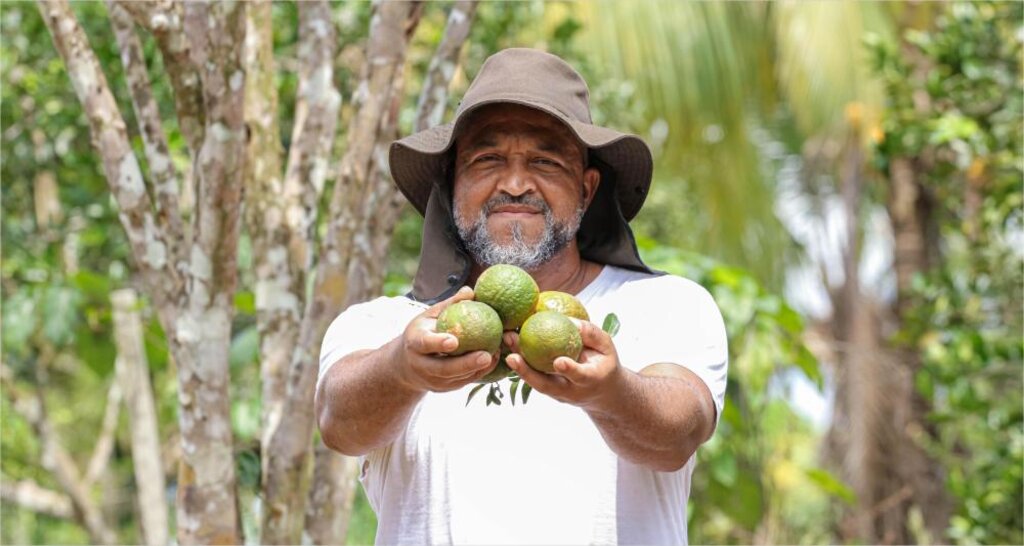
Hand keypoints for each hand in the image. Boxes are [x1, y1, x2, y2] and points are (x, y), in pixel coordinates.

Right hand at [394, 286, 497, 392]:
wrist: (405, 365)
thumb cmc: (422, 332)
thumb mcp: (429, 316)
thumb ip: (449, 305)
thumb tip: (470, 291)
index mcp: (414, 344)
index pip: (425, 344)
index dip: (438, 343)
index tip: (454, 341)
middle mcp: (420, 365)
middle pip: (443, 369)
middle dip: (465, 364)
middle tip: (486, 355)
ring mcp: (431, 381)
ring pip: (456, 378)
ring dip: (477, 369)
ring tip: (495, 356)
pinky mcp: (443, 388)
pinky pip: (463, 382)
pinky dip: (478, 373)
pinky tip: (493, 360)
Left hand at [504, 318, 624, 408]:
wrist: (602, 394)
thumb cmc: (604, 364)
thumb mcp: (607, 348)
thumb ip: (592, 334)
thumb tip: (569, 320)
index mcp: (590, 380)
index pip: (579, 376)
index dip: (570, 370)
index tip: (559, 362)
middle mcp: (570, 391)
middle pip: (546, 385)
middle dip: (527, 373)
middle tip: (512, 357)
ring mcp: (556, 393)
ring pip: (533, 382)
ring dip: (517, 365)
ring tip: (507, 341)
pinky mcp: (547, 389)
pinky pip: (531, 376)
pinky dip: (519, 360)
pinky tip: (509, 342)